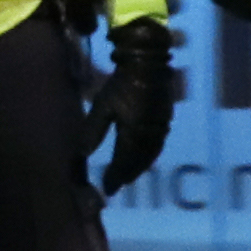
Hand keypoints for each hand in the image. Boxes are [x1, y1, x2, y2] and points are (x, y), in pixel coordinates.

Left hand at [98, 26, 178, 196]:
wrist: (148, 62)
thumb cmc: (121, 83)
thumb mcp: (103, 105)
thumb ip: (94, 131)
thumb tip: (84, 154)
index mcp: (134, 131)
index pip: (123, 161)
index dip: (115, 176)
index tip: (107, 188)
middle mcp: (150, 133)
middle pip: (138, 162)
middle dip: (126, 174)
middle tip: (116, 185)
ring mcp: (161, 127)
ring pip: (150, 155)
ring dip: (138, 168)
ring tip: (128, 176)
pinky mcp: (166, 120)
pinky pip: (157, 145)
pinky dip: (148, 156)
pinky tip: (142, 158)